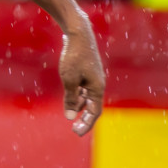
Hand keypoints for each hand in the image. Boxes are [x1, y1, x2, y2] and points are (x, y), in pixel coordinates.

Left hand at [59, 21, 104, 136]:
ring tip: (71, 115)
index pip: (94, 112)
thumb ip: (70, 98)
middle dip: (84, 119)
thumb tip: (70, 116)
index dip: (86, 124)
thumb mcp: (69, 79)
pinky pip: (85, 89)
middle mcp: (98, 84)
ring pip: (88, 97)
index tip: (76, 133)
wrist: (78, 34)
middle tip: (74, 130)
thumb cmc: (74, 57)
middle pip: (92, 107)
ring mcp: (94, 78)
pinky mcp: (88, 71)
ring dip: (80, 107)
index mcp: (97, 88)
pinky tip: (71, 98)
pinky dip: (79, 95)